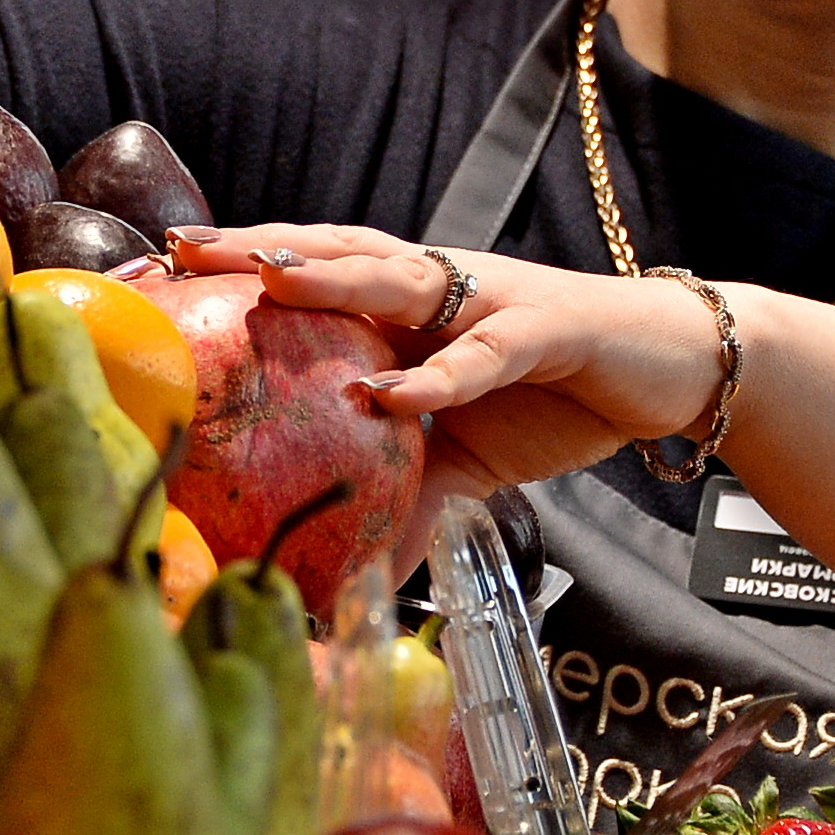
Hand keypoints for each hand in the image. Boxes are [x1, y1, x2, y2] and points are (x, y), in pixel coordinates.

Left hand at [169, 223, 732, 486]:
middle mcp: (439, 288)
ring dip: (334, 278)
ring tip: (268, 278)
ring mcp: (492, 301)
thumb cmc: (555, 398)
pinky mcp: (550, 329)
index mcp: (408, 308)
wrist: (671, 374)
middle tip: (186, 250)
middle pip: (335, 254)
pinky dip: (437, 373)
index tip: (162, 268)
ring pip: (400, 278)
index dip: (240, 265)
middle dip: (259, 248)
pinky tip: (391, 392)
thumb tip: (345, 586)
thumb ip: (405, 507)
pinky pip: (484, 352)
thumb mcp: (463, 464)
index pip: (311, 272)